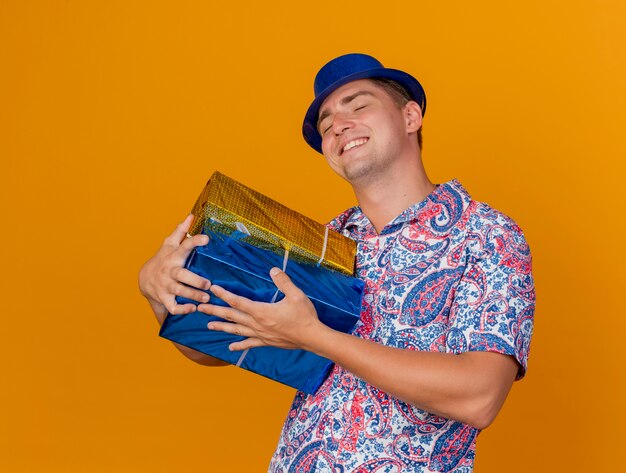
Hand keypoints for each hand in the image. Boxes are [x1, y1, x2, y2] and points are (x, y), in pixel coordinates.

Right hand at [138, 215, 211, 315]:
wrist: (145, 279)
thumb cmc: (163, 259)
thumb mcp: (170, 244)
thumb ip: (181, 230)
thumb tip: (191, 215)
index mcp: (173, 256)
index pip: (184, 246)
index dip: (194, 241)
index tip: (206, 238)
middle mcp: (169, 271)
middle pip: (181, 275)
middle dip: (195, 280)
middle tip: (208, 284)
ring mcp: (166, 286)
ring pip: (179, 292)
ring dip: (193, 295)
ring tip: (206, 299)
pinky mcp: (164, 298)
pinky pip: (173, 307)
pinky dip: (183, 310)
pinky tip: (193, 309)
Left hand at [197, 267, 324, 351]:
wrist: (312, 337)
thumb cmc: (305, 316)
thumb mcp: (296, 295)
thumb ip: (284, 282)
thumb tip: (273, 269)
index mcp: (262, 311)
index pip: (238, 302)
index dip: (224, 295)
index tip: (213, 289)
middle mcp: (257, 324)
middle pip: (232, 316)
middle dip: (215, 311)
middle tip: (200, 307)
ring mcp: (261, 335)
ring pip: (236, 330)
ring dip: (222, 327)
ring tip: (208, 325)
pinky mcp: (266, 342)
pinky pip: (249, 344)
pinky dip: (239, 345)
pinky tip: (230, 347)